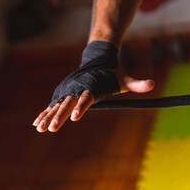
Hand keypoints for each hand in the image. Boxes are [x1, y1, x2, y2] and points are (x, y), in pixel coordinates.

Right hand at [33, 75, 153, 132]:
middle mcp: (78, 89)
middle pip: (68, 104)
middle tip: (52, 128)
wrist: (97, 60)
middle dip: (60, 116)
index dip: (82, 107)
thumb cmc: (112, 73)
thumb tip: (152, 84)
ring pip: (57, 105)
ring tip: (39, 128)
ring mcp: (69, 92)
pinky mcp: (64, 94)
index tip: (76, 117)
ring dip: (48, 116)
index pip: (86, 98)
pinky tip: (36, 124)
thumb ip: (137, 84)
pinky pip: (52, 105)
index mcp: (92, 88)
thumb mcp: (124, 80)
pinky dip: (44, 113)